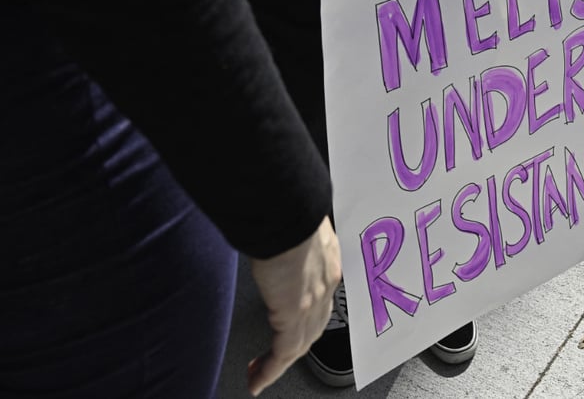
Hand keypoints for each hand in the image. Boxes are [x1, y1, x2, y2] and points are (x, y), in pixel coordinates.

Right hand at [247, 216, 340, 395]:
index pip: (320, 298)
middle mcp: (325, 283)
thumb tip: (267, 232)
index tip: (292, 324)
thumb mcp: (289, 223)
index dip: (308, 316)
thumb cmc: (285, 205)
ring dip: (281, 362)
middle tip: (276, 359)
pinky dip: (270, 370)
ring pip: (300, 343)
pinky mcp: (293, 312)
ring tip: (261, 373)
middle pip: (314, 326)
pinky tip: (257, 379)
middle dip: (296, 346)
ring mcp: (312, 300)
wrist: (286, 207)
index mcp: (326, 259)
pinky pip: (283, 353)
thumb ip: (282, 235)